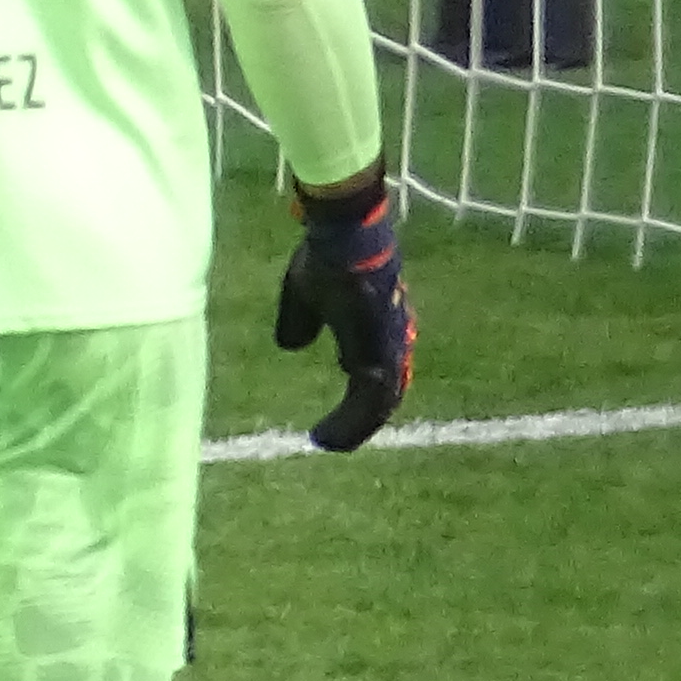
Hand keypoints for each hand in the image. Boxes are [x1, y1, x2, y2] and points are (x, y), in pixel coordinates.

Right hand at [276, 166, 415, 449]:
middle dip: (361, 420)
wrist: (344, 237)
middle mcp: (390, 341)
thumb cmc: (325, 258)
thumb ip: (300, 320)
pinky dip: (351, 424)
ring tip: (329, 443)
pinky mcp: (378, 353)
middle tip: (335, 440)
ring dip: (354, 427)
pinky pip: (369, 401)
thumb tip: (291, 344)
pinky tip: (329, 438)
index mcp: (376, 328)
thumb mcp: (304, 293)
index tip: (341, 415)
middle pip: (384, 394)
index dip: (362, 397)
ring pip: (378, 404)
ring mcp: (387, 348)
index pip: (377, 372)